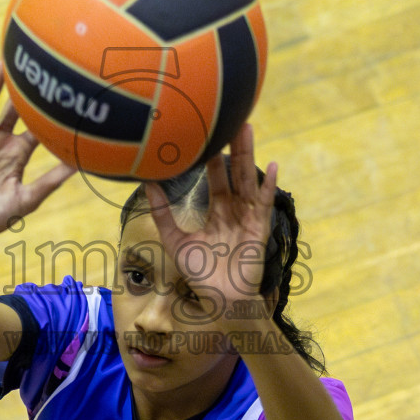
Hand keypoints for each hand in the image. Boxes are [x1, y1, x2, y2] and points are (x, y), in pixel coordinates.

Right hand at [0, 62, 74, 248]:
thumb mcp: (26, 200)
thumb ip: (50, 182)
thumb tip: (78, 166)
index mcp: (18, 154)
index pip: (35, 127)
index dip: (46, 112)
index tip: (61, 93)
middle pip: (12, 111)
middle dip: (21, 92)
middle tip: (33, 69)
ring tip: (1, 66)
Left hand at [143, 124, 276, 323]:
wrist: (220, 300)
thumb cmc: (200, 273)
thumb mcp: (175, 240)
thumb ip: (163, 213)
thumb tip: (147, 185)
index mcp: (218, 210)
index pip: (215, 177)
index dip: (210, 156)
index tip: (204, 134)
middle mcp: (235, 209)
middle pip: (234, 171)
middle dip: (232, 146)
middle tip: (229, 118)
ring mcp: (249, 216)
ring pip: (248, 179)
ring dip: (249, 154)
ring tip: (246, 129)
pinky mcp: (260, 228)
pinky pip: (266, 203)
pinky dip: (269, 186)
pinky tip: (273, 167)